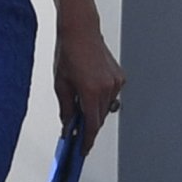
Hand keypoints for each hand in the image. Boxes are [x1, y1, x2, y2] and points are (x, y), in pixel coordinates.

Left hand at [54, 17, 125, 152]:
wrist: (81, 31)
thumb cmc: (69, 52)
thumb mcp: (61, 83)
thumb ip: (66, 108)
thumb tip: (68, 124)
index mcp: (91, 91)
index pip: (92, 125)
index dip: (87, 141)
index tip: (83, 150)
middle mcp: (107, 88)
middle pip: (100, 118)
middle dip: (88, 126)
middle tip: (76, 131)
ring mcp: (116, 82)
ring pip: (106, 108)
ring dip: (95, 111)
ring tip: (80, 105)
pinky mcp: (120, 77)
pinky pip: (111, 96)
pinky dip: (101, 99)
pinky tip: (90, 91)